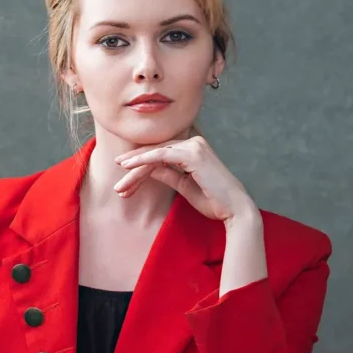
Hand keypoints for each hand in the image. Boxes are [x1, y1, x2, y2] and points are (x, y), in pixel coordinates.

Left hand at [114, 135, 252, 222]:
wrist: (234, 209)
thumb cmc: (214, 201)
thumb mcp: (185, 187)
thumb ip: (169, 175)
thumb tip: (151, 170)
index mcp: (193, 149)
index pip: (160, 154)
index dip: (140, 166)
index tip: (125, 180)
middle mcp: (194, 143)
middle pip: (155, 153)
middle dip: (134, 168)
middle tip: (118, 185)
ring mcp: (194, 145)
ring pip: (155, 154)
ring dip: (134, 168)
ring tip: (120, 184)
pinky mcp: (192, 154)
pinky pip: (161, 155)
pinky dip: (143, 160)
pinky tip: (128, 168)